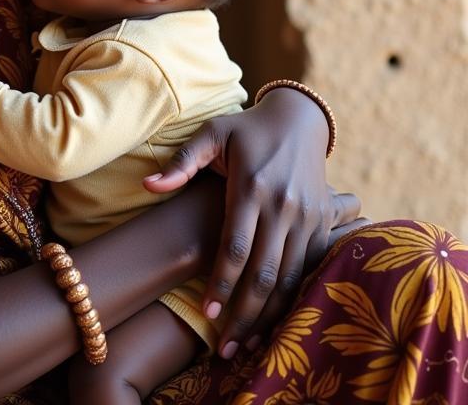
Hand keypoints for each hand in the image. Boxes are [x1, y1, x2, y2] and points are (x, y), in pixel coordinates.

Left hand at [142, 88, 360, 357]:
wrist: (298, 119)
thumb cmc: (245, 128)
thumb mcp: (211, 133)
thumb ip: (181, 162)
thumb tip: (148, 185)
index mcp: (252, 186)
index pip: (236, 245)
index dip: (223, 282)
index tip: (208, 312)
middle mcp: (282, 205)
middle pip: (263, 271)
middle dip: (244, 313)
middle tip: (227, 348)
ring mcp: (306, 216)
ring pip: (289, 277)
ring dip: (270, 315)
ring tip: (249, 346)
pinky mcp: (321, 222)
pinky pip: (310, 268)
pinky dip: (295, 298)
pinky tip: (279, 322)